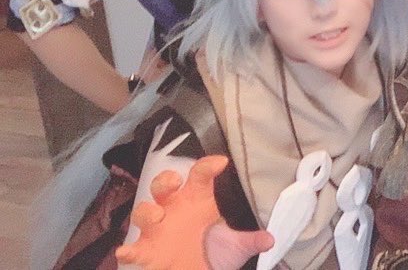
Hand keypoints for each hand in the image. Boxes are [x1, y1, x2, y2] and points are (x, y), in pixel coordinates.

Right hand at [115, 156, 273, 269]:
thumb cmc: (214, 255)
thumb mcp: (236, 247)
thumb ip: (250, 240)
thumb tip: (270, 239)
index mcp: (197, 200)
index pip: (200, 175)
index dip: (207, 166)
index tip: (221, 162)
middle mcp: (174, 209)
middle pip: (162, 185)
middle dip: (164, 180)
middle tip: (174, 182)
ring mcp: (158, 230)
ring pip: (143, 211)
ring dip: (147, 212)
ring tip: (157, 216)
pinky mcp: (146, 252)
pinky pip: (132, 249)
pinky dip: (128, 251)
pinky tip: (126, 252)